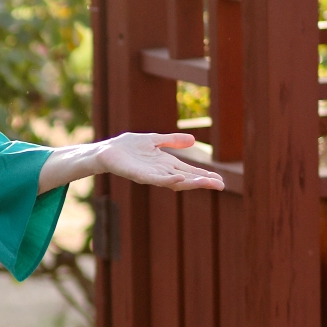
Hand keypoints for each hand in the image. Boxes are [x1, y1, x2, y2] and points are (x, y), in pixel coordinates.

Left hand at [98, 132, 224, 191]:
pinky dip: (168, 180)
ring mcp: (150, 175)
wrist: (106, 151)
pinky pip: (155, 179)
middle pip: (186, 179)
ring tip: (207, 182)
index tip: (221, 180)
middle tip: (220, 185)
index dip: (204, 175)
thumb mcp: (155, 141)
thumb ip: (173, 141)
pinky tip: (179, 179)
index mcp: (165, 164)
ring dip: (191, 182)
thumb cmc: (128, 147)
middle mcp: (160, 172)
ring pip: (174, 181)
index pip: (189, 171)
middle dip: (203, 182)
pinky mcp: (139, 175)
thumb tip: (193, 141)